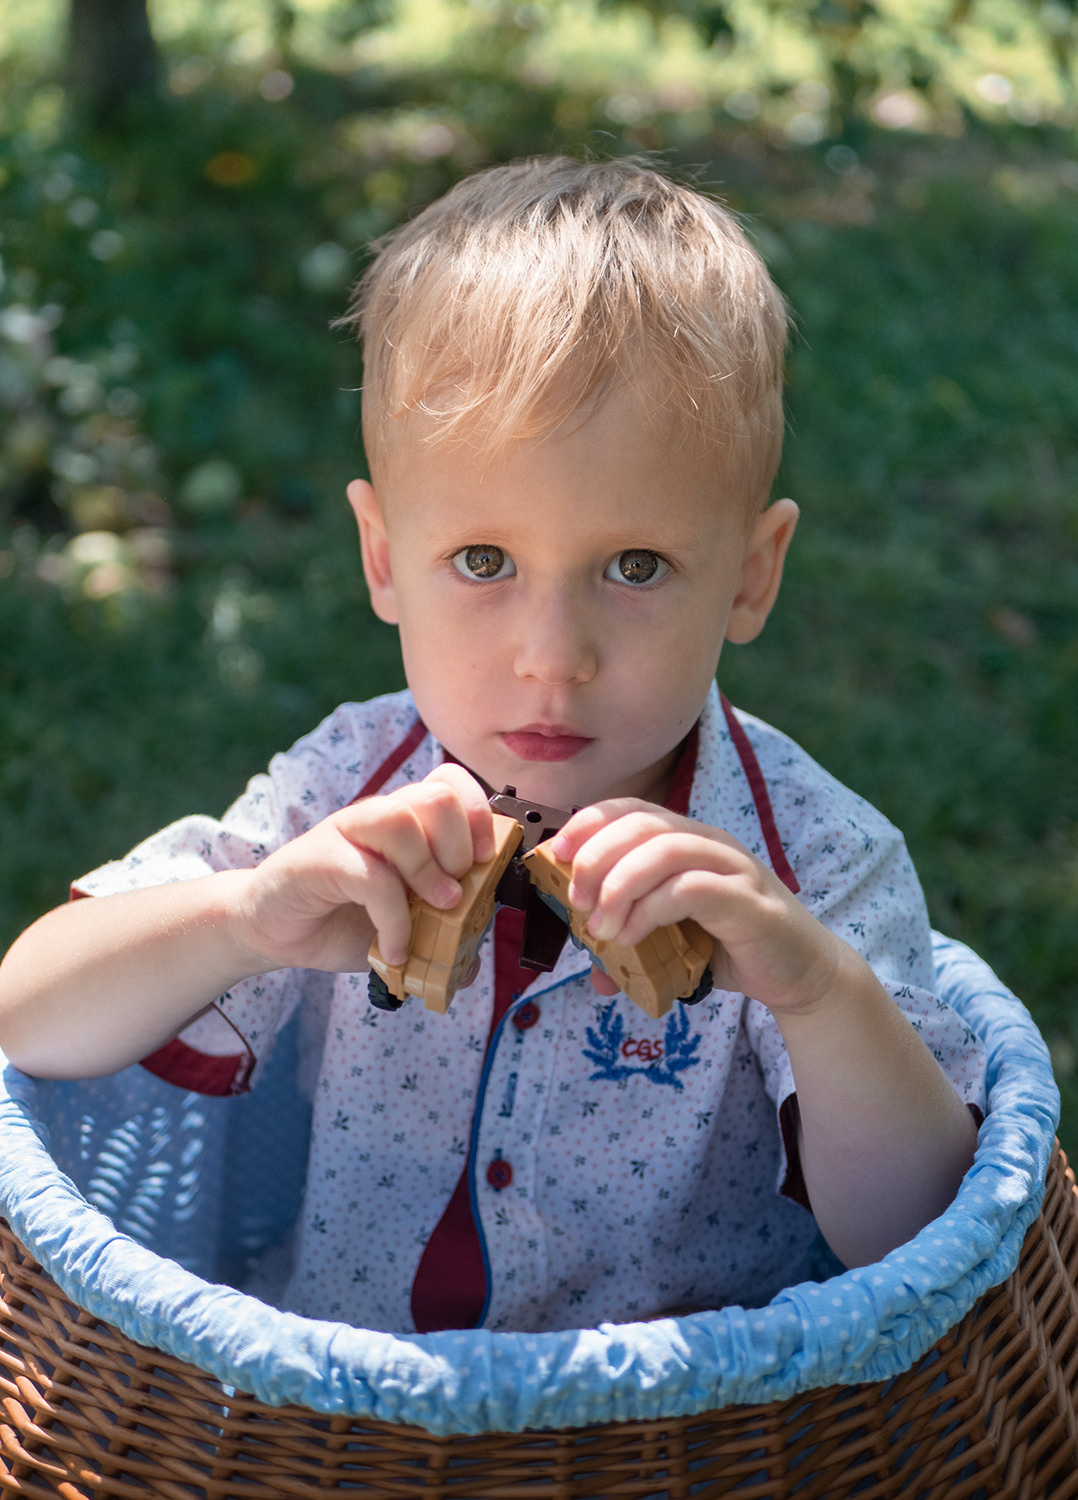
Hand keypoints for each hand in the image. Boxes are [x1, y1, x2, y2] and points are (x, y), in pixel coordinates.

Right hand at [233, 765, 494, 975]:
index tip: (487, 862)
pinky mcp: (319, 858)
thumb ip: (440, 939)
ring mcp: (347, 832)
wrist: (275, 931)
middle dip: (461, 846)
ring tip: (437, 910)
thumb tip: (473, 965)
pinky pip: (369, 875)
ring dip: (429, 870)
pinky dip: (393, 918)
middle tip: (456, 893)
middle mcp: (379, 817)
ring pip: (400, 819)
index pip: (451, 784)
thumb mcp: (404, 930)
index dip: (480, 815)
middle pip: (436, 796)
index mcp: (407, 822)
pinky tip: (394, 949)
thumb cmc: (342, 920)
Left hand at [550, 800, 843, 1015]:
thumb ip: (635, 945)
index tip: (556, 855)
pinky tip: (634, 938)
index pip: (632, 809)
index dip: (589, 823)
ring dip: (619, 886)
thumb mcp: (674, 942)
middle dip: (596, 857)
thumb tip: (594, 972)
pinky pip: (690, 890)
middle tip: (575, 902)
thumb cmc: (734, 948)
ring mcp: (733, 868)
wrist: (801, 973)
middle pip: (642, 824)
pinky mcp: (748, 901)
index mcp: (689, 840)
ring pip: (664, 849)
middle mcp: (710, 843)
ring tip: (599, 928)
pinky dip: (650, 911)